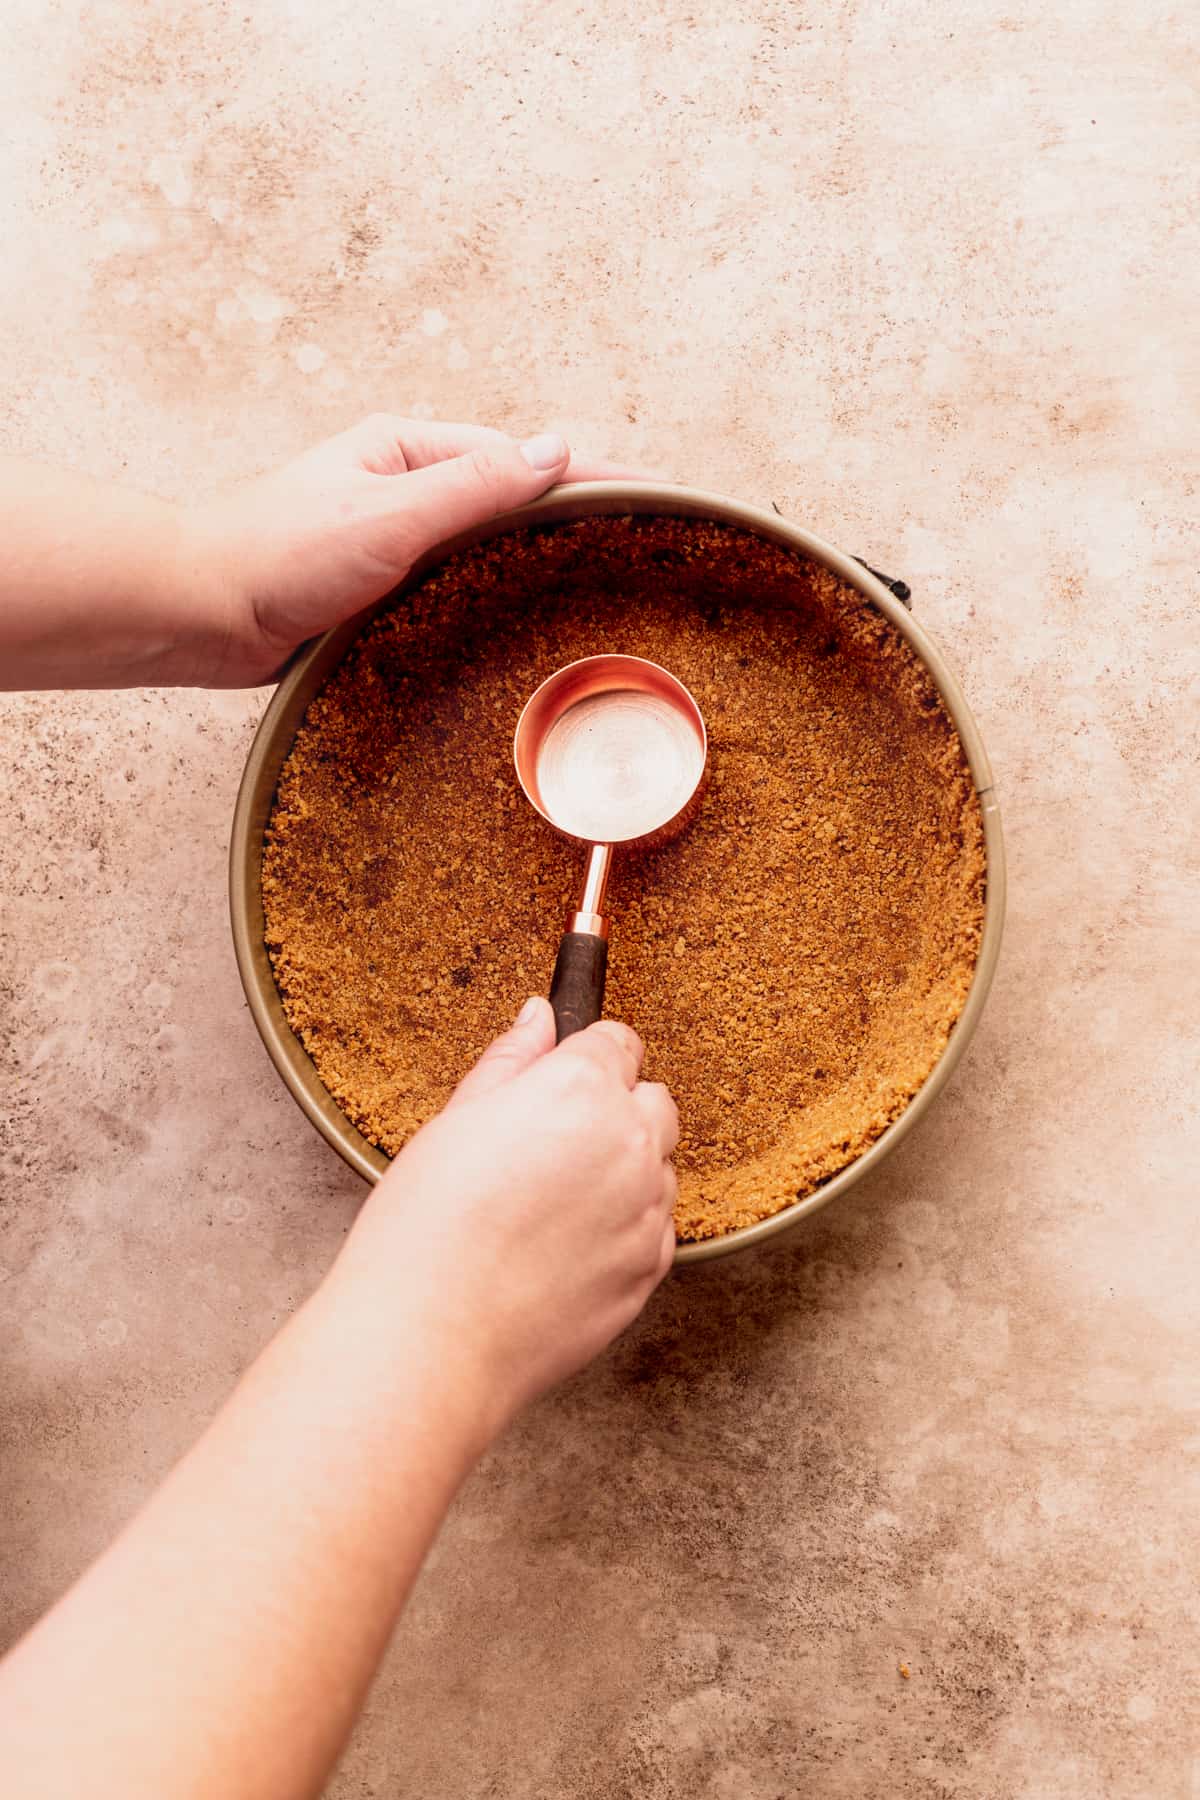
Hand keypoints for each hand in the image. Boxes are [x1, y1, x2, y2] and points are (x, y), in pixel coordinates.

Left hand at [190, 416, 637, 684]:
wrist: (199, 613)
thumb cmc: (277, 554)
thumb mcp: (390, 513)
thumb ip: (474, 484)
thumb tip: (556, 451)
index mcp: (408, 451)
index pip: (522, 461)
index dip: (590, 477)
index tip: (655, 492)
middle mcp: (405, 490)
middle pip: (512, 499)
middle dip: (577, 511)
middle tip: (652, 537)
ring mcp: (394, 543)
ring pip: (486, 544)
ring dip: (540, 555)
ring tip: (609, 577)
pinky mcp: (380, 593)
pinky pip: (456, 586)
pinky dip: (498, 593)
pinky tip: (524, 621)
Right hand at [332, 1000, 678, 1438]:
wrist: (434, 1336)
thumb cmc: (428, 1227)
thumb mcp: (456, 1119)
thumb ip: (512, 1060)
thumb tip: (538, 1017)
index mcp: (580, 1087)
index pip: (619, 1042)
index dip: (587, 1059)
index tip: (562, 1081)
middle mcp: (630, 1140)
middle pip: (653, 1102)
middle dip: (616, 1112)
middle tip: (549, 1148)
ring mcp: (649, 1208)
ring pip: (658, 1169)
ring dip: (623, 1174)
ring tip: (547, 1209)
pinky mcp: (652, 1268)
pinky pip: (654, 1230)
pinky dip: (623, 1231)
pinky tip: (562, 1250)